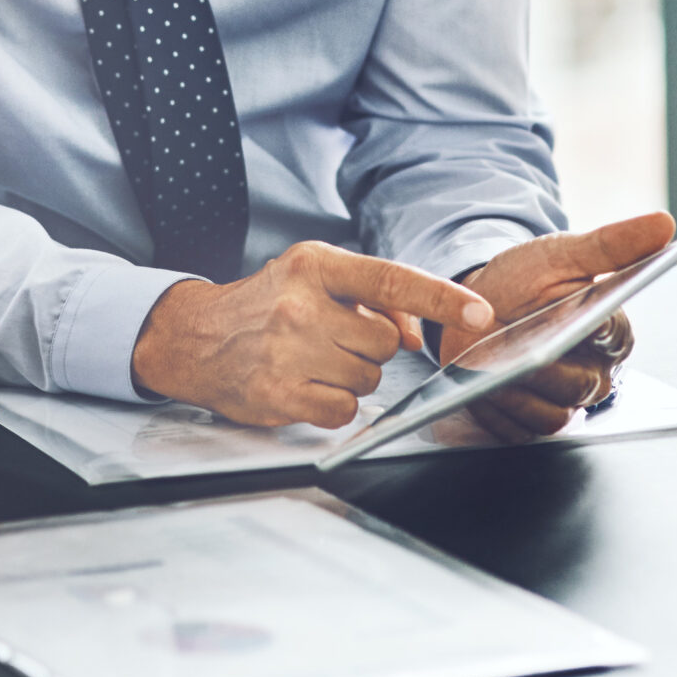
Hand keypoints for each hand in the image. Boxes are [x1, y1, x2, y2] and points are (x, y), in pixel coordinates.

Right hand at [130, 242, 494, 428]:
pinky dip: (332, 405)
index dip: (441, 298)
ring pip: (367, 380)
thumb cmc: (265, 305)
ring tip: (311, 361)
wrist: (195, 337)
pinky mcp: (278, 393)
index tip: (481, 312)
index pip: (391, 280)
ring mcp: (287, 350)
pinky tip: (304, 385)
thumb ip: (372, 299)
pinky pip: (342, 410)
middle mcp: (301, 304)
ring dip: (350, 378)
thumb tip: (418, 333)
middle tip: (330, 340)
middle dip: (368, 349)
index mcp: (315, 265)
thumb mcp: (314, 280)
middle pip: (384, 344)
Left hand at [444, 212, 675, 443]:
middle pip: (581, 386)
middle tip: (516, 350)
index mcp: (611, 333)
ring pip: (552, 415)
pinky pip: (519, 431)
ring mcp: (562, 401)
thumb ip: (613, 244)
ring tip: (487, 369)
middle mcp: (593, 373)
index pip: (614, 339)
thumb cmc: (524, 279)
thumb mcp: (563, 254)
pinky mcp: (529, 422)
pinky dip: (497, 412)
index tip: (571, 321)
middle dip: (545, 368)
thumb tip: (665, 222)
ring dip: (516, 393)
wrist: (475, 305)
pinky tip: (477, 389)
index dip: (592, 332)